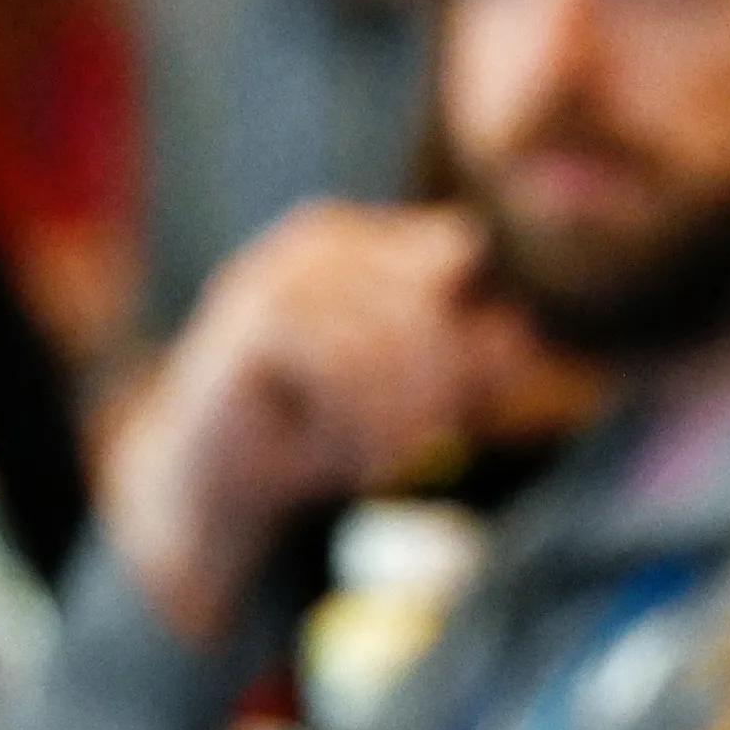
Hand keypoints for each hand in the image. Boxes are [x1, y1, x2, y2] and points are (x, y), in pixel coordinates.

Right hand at [100, 203, 525, 643]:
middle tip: (424, 445)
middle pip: (430, 288)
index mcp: (363, 240)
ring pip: (388, 330)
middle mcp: (318, 239)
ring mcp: (273, 277)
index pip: (456, 247)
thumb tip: (518, 336)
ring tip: (380, 461)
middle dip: (443, 377)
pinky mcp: (247, 329)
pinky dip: (355, 423)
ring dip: (398, 414)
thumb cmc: (320, 434)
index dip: (471, 328)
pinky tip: (342, 459)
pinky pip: (335, 362)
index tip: (463, 406)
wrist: (210, 489)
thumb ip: (470, 364)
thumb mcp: (413, 399)